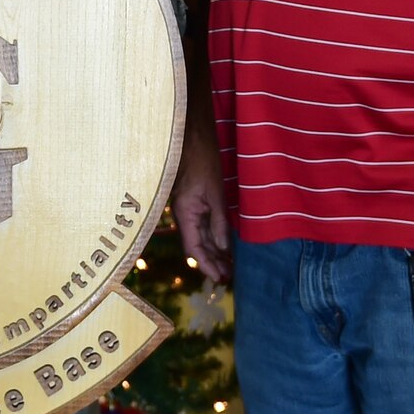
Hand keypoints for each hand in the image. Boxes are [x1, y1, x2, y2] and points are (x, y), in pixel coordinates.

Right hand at [170, 125, 231, 283]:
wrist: (193, 135)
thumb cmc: (203, 159)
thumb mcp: (215, 192)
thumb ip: (219, 221)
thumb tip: (224, 247)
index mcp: (184, 212)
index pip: (193, 248)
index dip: (206, 265)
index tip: (220, 278)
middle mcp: (184, 213)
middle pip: (196, 245)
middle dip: (211, 262)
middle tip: (228, 278)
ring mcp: (189, 207)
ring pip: (200, 236)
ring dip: (213, 251)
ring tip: (228, 267)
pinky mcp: (195, 200)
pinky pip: (203, 224)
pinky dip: (213, 237)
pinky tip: (224, 245)